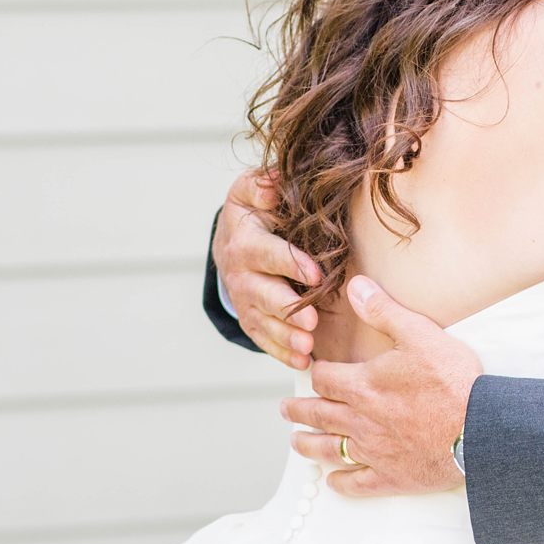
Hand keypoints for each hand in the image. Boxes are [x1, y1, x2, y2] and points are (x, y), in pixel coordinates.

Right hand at [212, 168, 321, 369]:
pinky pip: (265, 340)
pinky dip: (282, 353)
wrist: (230, 241)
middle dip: (287, 308)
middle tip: (311, 320)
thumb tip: (275, 180)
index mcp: (245, 240)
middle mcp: (241, 274)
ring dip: (286, 336)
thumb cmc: (253, 212)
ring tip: (308, 346)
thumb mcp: (250, 190)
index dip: (289, 263)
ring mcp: (246, 300)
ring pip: (264, 322)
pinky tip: (303, 362)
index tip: (314, 274)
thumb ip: (261, 184)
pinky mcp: (252, 320)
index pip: (266, 252)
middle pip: (263, 294)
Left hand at [279, 276, 480, 497]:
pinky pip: (356, 484)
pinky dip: (341, 483)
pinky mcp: (391, 477)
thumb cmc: (453, 380)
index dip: (315, 373)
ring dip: (308, 445)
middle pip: (317, 414)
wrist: (480, 429)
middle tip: (285, 409)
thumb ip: (384, 311)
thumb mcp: (420, 334)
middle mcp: (360, 420)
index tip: (312, 372)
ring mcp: (373, 452)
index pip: (324, 379)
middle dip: (298, 410)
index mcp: (363, 385)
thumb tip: (355, 286)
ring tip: (295, 442)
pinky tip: (333, 481)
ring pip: (328, 450)